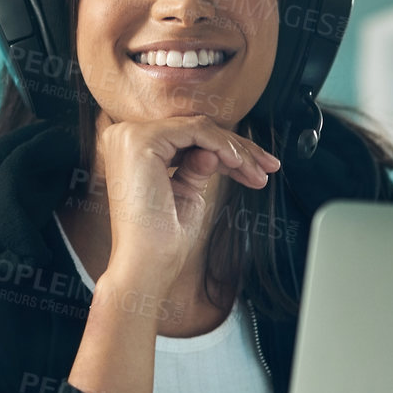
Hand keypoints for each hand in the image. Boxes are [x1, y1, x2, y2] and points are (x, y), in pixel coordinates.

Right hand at [92, 115, 279, 292]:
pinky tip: (240, 166)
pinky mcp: (141, 141)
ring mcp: (130, 136)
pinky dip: (223, 146)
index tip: (257, 169)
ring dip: (237, 151)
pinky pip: (196, 132)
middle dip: (238, 149)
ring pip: (200, 128)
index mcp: (131, 149)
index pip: (186, 138)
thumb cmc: (163, 239)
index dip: (225, 150)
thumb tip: (213, 151)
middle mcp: (124, 137)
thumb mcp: (185, 192)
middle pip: (194, 130)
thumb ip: (195, 166)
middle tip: (269, 167)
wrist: (148, 264)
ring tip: (258, 174)